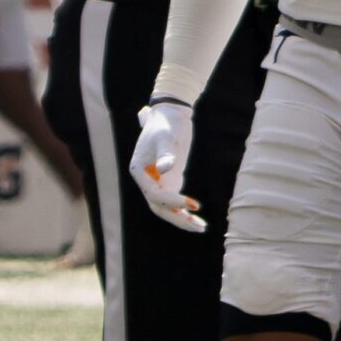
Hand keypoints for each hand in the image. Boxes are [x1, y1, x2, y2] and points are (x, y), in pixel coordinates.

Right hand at [129, 100, 204, 231]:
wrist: (171, 114)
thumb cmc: (166, 124)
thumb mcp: (166, 137)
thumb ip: (166, 154)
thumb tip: (164, 170)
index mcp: (139, 171)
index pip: (155, 194)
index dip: (174, 201)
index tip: (194, 204)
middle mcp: (146, 180)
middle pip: (159, 206)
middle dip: (177, 217)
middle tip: (198, 226)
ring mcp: (158, 181)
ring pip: (167, 207)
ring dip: (182, 217)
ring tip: (202, 227)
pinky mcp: (170, 179)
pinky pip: (175, 199)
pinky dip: (185, 208)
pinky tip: (198, 217)